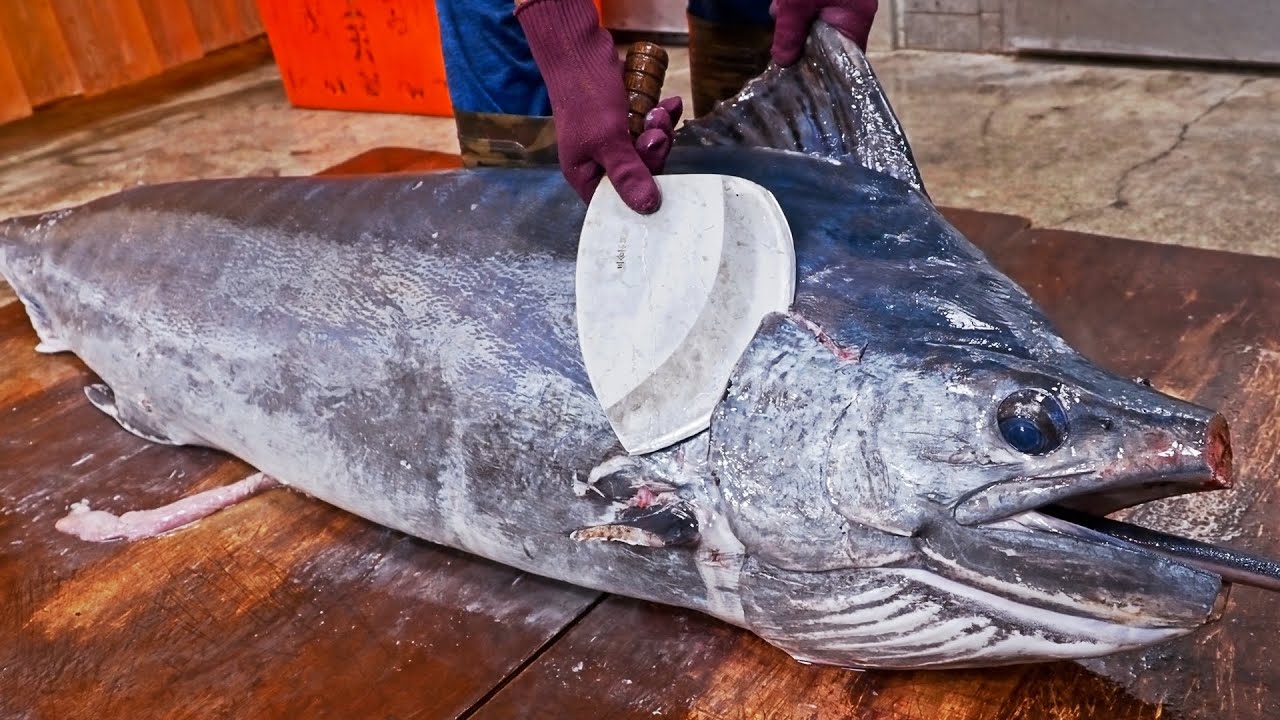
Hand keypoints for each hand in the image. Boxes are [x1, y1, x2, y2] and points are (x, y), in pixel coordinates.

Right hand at [516, 0, 679, 213]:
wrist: (580, 49)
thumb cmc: (586, 96)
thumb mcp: (607, 140)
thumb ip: (627, 174)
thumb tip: (647, 208)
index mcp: (585, 174)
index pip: (618, 200)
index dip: (641, 190)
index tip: (655, 170)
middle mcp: (599, 161)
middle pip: (639, 173)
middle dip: (654, 152)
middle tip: (657, 132)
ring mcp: (614, 139)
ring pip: (648, 149)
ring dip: (661, 131)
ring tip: (660, 112)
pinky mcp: (626, 119)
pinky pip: (651, 127)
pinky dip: (662, 116)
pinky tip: (670, 103)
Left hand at [770, 0, 878, 65]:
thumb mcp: (795, 4)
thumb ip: (790, 33)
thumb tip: (785, 62)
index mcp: (856, 17)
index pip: (847, 58)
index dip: (825, 70)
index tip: (804, 79)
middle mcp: (856, 9)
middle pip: (830, 40)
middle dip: (802, 42)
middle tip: (781, 45)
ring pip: (818, 22)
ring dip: (795, 21)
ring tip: (780, 9)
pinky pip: (814, 7)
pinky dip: (796, 7)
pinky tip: (781, 2)